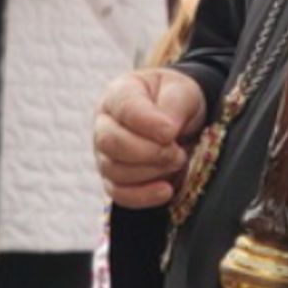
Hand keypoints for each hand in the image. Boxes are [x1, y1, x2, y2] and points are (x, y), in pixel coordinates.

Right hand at [93, 68, 206, 208]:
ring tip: (178, 161)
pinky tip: (166, 190)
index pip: (124, 108)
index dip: (147, 123)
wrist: (180, 119)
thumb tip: (166, 132)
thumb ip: (173, 106)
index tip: (171, 132)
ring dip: (151, 172)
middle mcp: (105, 123)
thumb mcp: (182, 91)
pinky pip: (119, 194)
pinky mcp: (115, 180)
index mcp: (119, 93)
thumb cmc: (177, 100)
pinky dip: (143, 196)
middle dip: (148, 151)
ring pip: (115, 171)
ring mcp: (106, 154)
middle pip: (110, 142)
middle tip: (177, 151)